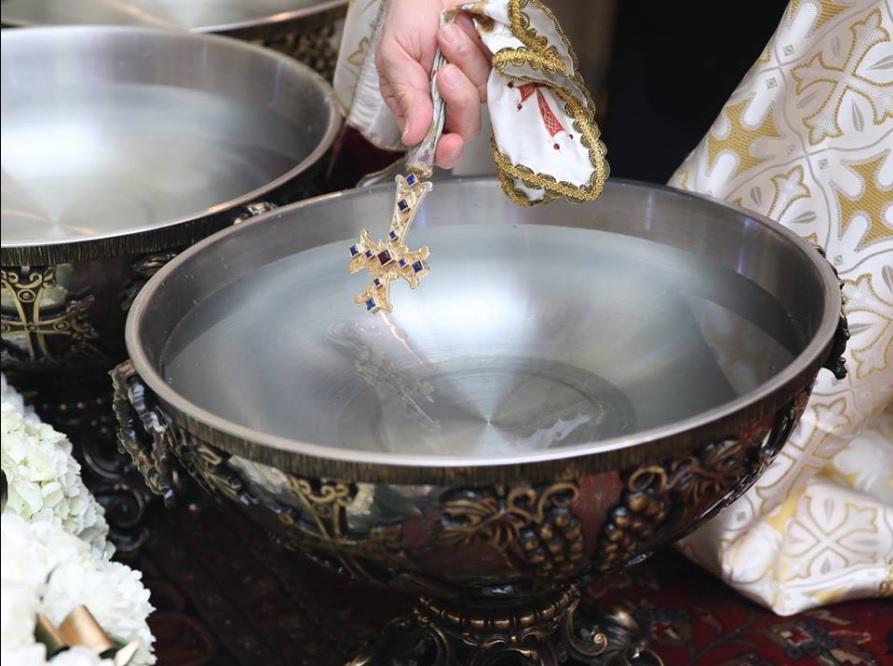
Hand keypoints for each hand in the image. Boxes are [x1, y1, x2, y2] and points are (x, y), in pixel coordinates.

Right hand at [375, 0, 491, 168]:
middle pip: (465, 125)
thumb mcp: (394, 56)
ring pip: (481, 93)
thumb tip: (413, 137)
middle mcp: (450, 102)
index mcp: (421, 109)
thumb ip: (405, 96)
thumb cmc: (408, 18)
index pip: (436, 146)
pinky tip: (467, 30)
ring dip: (465, 60)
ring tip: (447, 33)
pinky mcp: (496, 64)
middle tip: (443, 71)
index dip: (445, 151)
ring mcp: (475, 83)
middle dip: (457, 99)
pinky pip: (500, 67)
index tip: (450, 143)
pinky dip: (482, 46)